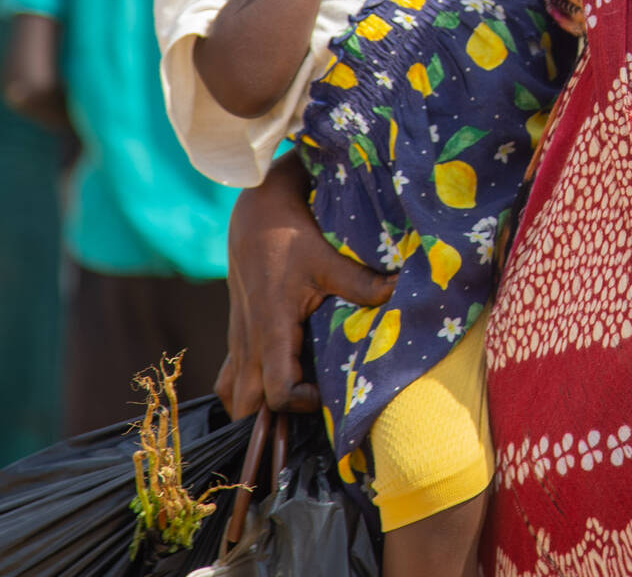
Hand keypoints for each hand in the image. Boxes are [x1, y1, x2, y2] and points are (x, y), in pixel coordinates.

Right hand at [215, 152, 393, 416]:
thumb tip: (400, 291)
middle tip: (308, 403)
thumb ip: (362, 283)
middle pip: (245, 407)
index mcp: (270, 330)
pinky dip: (247, 387)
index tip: (324, 392)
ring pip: (232, 394)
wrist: (256, 212)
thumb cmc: (291, 235)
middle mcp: (248, 342)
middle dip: (272, 418)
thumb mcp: (329, 259)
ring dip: (255, 405)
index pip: (276, 393)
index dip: (301, 403)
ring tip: (291, 397)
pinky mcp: (238, 332)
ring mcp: (238, 339)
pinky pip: (231, 376)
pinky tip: (277, 378)